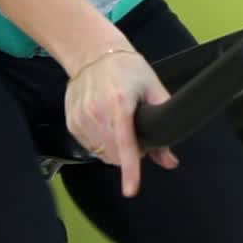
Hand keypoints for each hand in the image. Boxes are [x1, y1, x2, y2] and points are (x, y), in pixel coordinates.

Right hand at [64, 47, 178, 197]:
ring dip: (117, 150)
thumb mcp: (153, 89)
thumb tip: (170, 160)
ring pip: (104, 154)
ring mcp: (81, 119)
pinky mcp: (72, 123)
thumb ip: (164, 124)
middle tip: (137, 132)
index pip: (126, 144)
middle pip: (116, 155)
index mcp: (120, 104)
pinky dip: (103, 144)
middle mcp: (96, 113)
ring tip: (121, 124)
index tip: (131, 189)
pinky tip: (107, 124)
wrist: (92, 53)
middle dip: (132, 154)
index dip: (131, 170)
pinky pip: (91, 147)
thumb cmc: (127, 69)